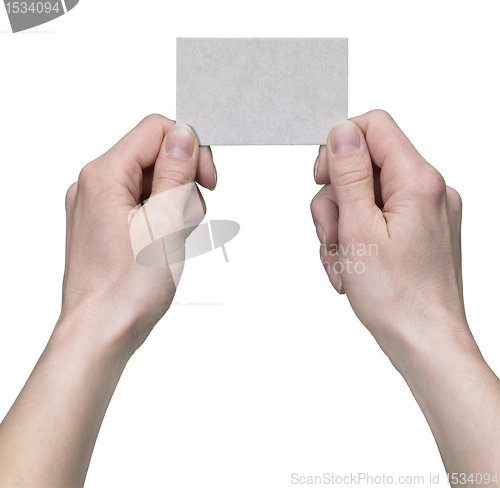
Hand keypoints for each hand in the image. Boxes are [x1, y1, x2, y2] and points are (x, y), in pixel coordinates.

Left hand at [61, 114, 216, 353]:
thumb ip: (174, 173)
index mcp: (103, 176)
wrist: (102, 331)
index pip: (155, 130)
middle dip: (183, 183)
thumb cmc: (127, 290)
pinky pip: (142, 204)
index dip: (190, 149)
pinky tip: (164, 244)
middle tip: (188, 218)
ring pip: (152, 182)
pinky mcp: (106, 224)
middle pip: (155, 157)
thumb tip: (183, 136)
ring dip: (175, 204)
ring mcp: (98, 206)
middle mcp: (94, 186)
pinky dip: (162, 218)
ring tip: (174, 239)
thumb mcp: (164, 224)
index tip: (207, 180)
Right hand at [310, 110, 469, 364]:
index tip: (323, 180)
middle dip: (335, 200)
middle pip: (364, 165)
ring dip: (342, 225)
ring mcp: (425, 212)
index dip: (339, 147)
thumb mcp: (359, 229)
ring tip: (342, 260)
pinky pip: (377, 217)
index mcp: (418, 181)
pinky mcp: (418, 231)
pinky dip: (357, 237)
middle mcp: (428, 190)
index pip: (373, 126)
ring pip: (365, 195)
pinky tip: (352, 266)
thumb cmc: (397, 297)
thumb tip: (342, 131)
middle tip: (332, 235)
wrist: (424, 342)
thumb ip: (349, 173)